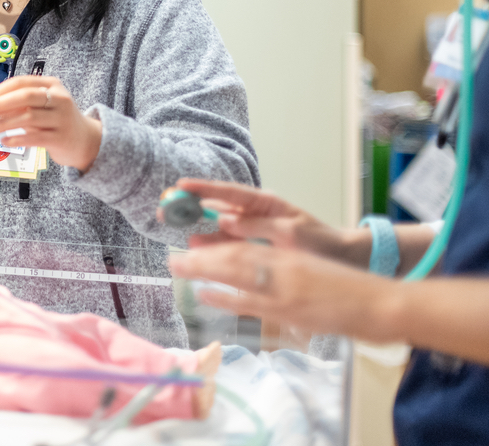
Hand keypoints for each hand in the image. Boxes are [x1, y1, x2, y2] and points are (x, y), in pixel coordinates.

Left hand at [0, 76, 101, 171]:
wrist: (87, 141)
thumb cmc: (58, 120)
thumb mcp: (42, 106)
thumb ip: (20, 104)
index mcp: (51, 85)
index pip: (21, 82)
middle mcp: (59, 98)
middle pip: (25, 96)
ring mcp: (61, 118)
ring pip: (28, 117)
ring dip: (5, 123)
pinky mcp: (60, 138)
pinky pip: (34, 137)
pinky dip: (16, 138)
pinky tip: (5, 140)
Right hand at [166, 179, 365, 265]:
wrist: (343, 260)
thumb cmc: (322, 242)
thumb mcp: (292, 233)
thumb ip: (259, 227)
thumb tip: (226, 221)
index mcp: (266, 204)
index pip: (229, 192)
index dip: (204, 188)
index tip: (181, 186)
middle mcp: (256, 215)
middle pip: (219, 208)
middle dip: (193, 208)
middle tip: (168, 210)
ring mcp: (255, 232)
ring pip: (221, 229)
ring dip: (201, 232)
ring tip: (181, 237)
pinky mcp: (257, 249)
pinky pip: (231, 246)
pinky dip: (215, 249)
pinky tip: (201, 253)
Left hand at [169, 241, 401, 343]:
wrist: (381, 304)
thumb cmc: (346, 288)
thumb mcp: (309, 272)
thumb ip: (280, 270)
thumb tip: (248, 273)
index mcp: (289, 255)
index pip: (245, 245)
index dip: (215, 243)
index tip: (191, 242)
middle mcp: (284, 267)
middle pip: (233, 257)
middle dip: (201, 256)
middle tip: (173, 256)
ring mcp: (286, 289)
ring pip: (237, 274)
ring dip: (205, 271)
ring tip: (177, 267)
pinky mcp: (291, 311)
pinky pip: (251, 302)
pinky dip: (226, 297)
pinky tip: (206, 295)